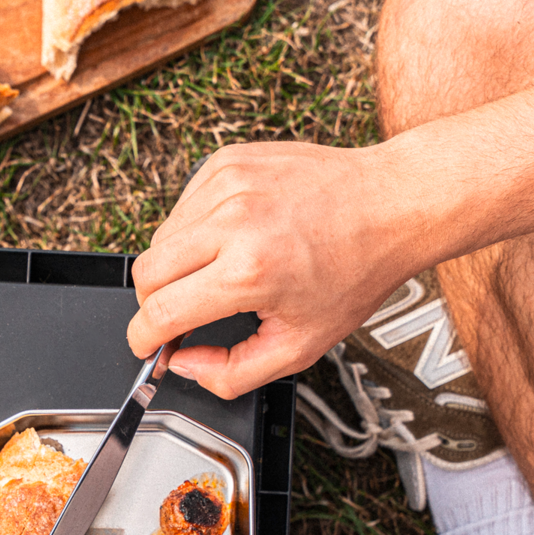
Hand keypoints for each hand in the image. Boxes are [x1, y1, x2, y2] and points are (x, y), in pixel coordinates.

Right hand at [128, 141, 437, 399]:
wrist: (391, 205)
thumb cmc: (355, 271)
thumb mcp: (301, 346)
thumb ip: (233, 373)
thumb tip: (185, 365)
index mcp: (250, 271)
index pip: (159, 311)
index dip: (143, 339)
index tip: (149, 348)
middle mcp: (233, 221)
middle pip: (145, 272)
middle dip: (153, 305)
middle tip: (183, 318)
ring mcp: (228, 184)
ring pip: (160, 238)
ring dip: (175, 267)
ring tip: (219, 276)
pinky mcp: (228, 161)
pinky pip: (183, 206)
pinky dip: (194, 231)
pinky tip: (231, 240)